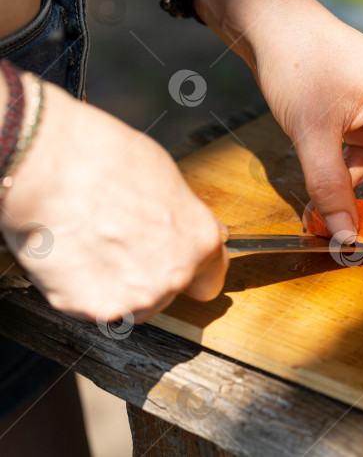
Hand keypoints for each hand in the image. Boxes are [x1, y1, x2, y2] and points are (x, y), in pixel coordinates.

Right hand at [0, 79, 227, 322]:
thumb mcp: (165, 177)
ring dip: (120, 284)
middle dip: (152, 271)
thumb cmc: (102, 159)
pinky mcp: (94, 309)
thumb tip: (188, 226)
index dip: (194, 265)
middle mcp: (173, 275)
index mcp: (199, 241)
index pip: (211, 275)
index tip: (181, 259)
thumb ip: (184, 216)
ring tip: (97, 244)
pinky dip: (87, 288)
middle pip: (170, 289)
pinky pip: (98, 306)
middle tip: (124, 240)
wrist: (45, 164)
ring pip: (135, 303)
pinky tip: (78, 255)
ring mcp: (134, 297)